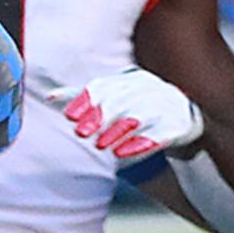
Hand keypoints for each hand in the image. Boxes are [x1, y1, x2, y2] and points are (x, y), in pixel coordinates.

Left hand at [55, 65, 204, 164]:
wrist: (183, 120)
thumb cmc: (138, 109)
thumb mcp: (114, 99)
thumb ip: (85, 98)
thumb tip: (50, 97)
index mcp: (131, 79)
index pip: (105, 86)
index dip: (86, 100)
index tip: (69, 116)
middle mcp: (149, 88)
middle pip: (121, 100)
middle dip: (99, 116)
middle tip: (80, 134)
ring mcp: (166, 105)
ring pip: (139, 115)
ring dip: (117, 131)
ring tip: (99, 145)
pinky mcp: (179, 125)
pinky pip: (159, 134)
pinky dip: (140, 143)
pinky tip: (123, 153)